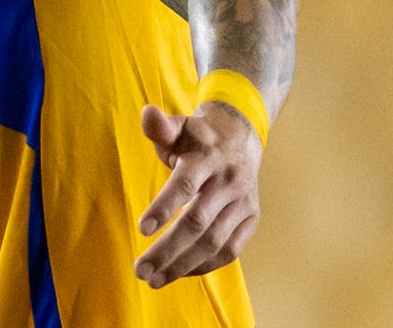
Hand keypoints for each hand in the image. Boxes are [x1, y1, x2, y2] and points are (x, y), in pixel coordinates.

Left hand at [133, 101, 261, 288]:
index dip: (164, 207)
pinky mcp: (251, 219)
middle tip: (141, 269)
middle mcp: (229, 181)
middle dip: (168, 249)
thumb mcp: (178, 127)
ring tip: (154, 279)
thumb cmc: (196, 138)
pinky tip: (179, 273)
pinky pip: (230, 250)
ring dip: (183, 264)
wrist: (240, 138)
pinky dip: (205, 265)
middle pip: (197, 222)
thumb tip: (147, 114)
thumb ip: (161, 127)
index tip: (142, 229)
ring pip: (214, 242)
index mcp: (207, 157)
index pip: (185, 184)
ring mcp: (243, 203)